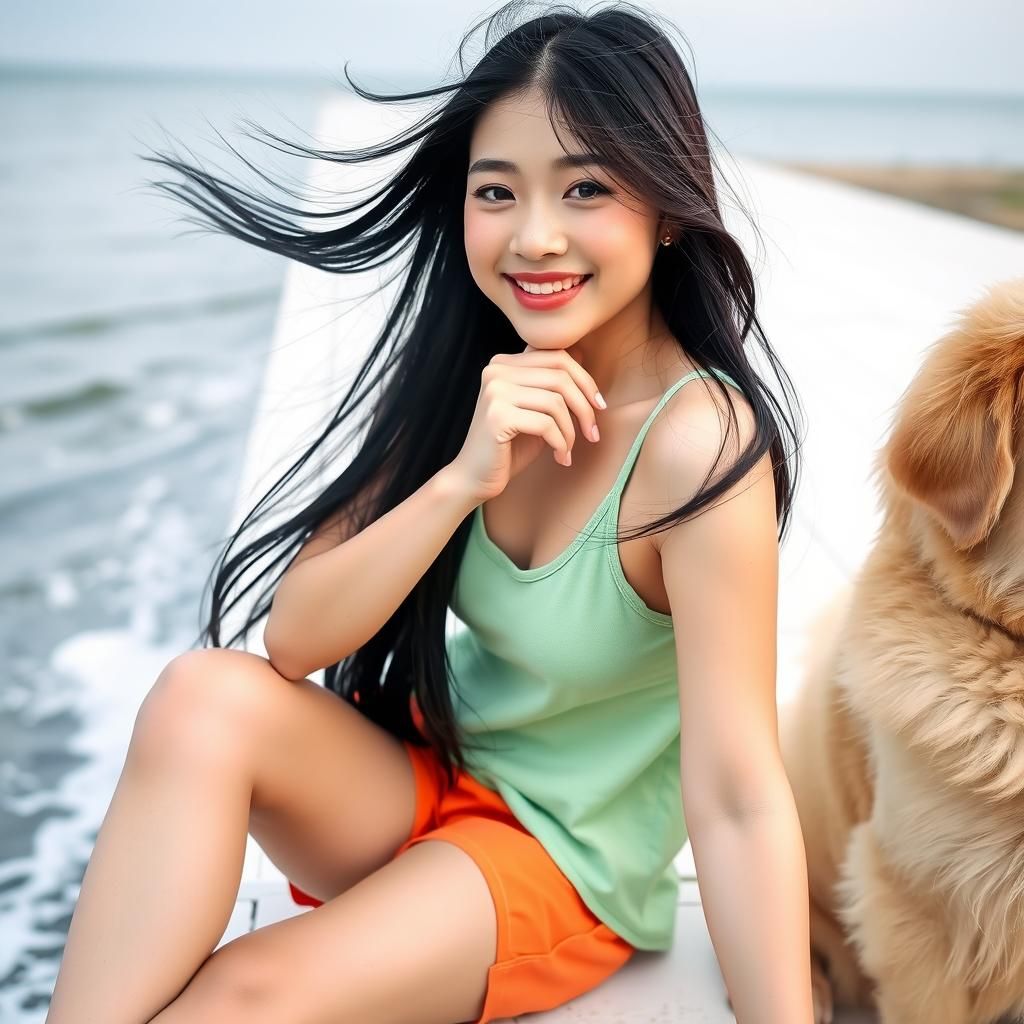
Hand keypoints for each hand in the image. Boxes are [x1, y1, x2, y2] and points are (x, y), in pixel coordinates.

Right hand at [449, 343, 605, 503]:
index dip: (586, 381)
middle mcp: (496, 370)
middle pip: (560, 377)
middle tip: (593, 434)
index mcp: (504, 363)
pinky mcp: (497, 416)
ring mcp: (495, 392)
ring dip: (571, 431)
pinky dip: (560, 444)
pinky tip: (560, 458)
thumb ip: (550, 382)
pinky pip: (546, 424)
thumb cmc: (509, 445)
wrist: (475, 477)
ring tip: (569, 450)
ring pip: (556, 402)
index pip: (558, 356)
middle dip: (585, 407)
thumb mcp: (536, 409)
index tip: (599, 406)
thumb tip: (581, 352)